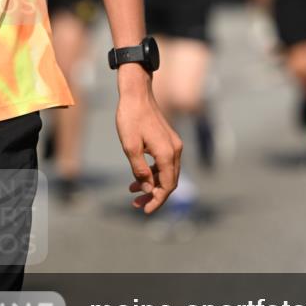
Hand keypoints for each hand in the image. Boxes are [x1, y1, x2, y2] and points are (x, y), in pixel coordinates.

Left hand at [115, 66, 181, 213]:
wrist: (136, 94)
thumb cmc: (131, 118)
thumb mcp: (130, 147)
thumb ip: (140, 170)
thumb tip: (148, 189)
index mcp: (167, 153)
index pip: (167, 186)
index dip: (157, 201)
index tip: (145, 210)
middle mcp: (175, 150)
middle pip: (170, 181)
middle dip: (154, 195)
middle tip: (137, 205)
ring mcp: (173, 144)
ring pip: (167, 173)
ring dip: (153, 185)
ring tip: (133, 192)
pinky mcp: (168, 140)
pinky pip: (165, 163)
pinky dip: (154, 173)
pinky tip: (139, 177)